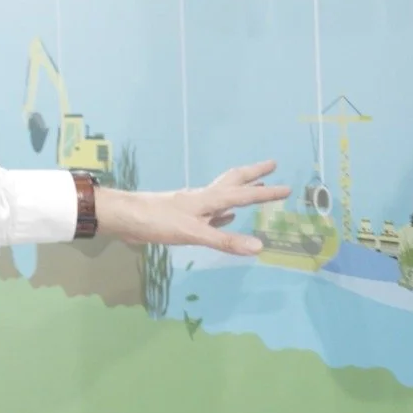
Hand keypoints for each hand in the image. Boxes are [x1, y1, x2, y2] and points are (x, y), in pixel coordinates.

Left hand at [95, 160, 289, 254]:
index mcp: (208, 199)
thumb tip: (259, 246)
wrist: (124, 219)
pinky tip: (226, 216)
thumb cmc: (157, 221)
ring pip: (222, 195)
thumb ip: (225, 241)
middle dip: (254, 175)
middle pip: (233, 182)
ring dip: (240, 191)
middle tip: (272, 165)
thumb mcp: (193, 233)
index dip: (266, 193)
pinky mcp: (181, 216)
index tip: (288, 187)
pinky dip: (222, 213)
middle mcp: (202, 198)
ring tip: (255, 187)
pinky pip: (210, 213)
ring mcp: (192, 206)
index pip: (244, 195)